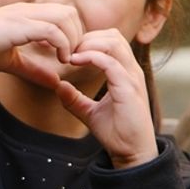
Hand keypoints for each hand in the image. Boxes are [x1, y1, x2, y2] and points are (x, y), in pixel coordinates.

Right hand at [0, 2, 83, 88]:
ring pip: (65, 17)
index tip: (68, 54)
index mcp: (24, 14)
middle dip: (77, 34)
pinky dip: (62, 44)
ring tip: (66, 58)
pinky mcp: (19, 25)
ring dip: (72, 39)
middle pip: (69, 12)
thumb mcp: (11, 62)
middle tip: (71, 56)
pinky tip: (60, 59)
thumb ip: (32, 69)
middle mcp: (26, 9)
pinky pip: (52, 29)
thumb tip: (55, 82)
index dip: (72, 33)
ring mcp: (23, 14)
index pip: (61, 13)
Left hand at [55, 29, 157, 168]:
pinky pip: (111, 63)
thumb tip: (58, 85)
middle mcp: (131, 71)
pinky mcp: (129, 88)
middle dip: (87, 38)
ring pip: (113, 43)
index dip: (89, 40)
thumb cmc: (116, 132)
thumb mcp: (89, 112)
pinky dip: (91, 57)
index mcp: (124, 73)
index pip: (111, 41)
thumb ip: (74, 99)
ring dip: (88, 44)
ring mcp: (132, 78)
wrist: (131, 152)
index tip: (68, 51)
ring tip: (70, 55)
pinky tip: (75, 61)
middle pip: (113, 36)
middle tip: (67, 51)